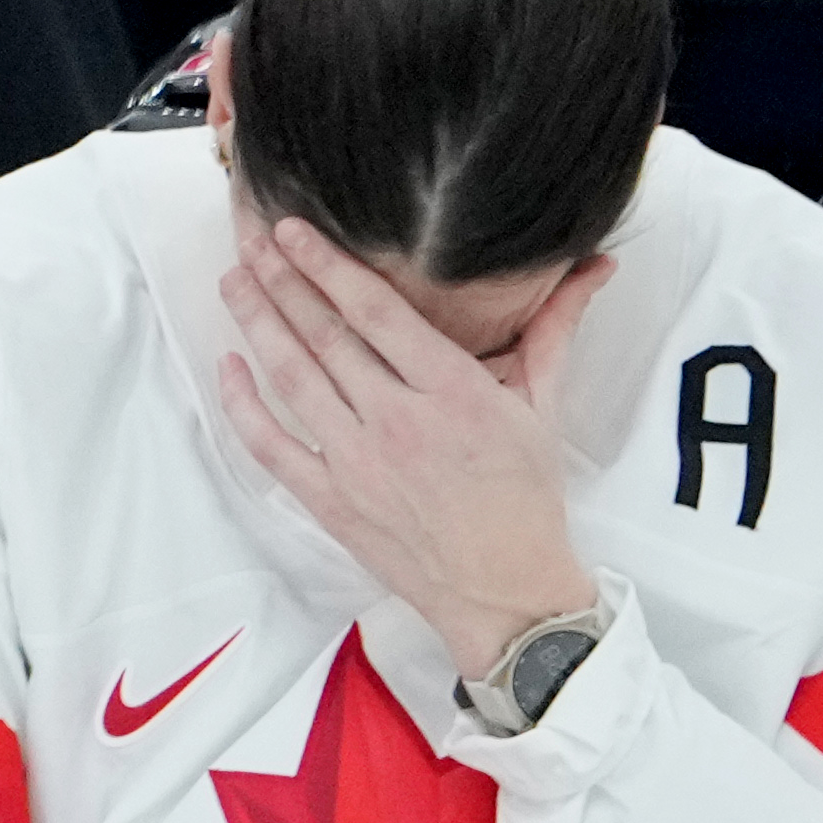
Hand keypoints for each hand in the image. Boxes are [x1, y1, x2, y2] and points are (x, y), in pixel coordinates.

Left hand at [208, 211, 608, 656]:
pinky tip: (230, 367)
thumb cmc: (526, 499)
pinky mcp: (330, 501)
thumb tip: (592, 269)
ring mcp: (357, 463)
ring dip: (258, 326)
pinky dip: (245, 406)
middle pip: (325, 337)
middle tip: (250, 242)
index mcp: (453, 391)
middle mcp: (398, 421)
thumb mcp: (544, 407)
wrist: (504, 590)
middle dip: (281, 283)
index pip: (377, 312)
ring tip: (235, 283)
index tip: (295, 232)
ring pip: (293, 379)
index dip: (329, 266)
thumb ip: (552, 331)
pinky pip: (272, 446)